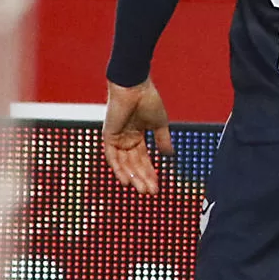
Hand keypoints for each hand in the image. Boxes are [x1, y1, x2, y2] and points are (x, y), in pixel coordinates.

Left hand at [102, 78, 172, 194]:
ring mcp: (116, 139)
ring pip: (124, 164)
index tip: (158, 186)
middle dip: (143, 179)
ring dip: (133, 177)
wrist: (135, 87)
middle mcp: (125, 140)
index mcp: (137, 137)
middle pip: (134, 165)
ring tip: (142, 189)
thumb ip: (162, 140)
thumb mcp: (159, 124)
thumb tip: (169, 156)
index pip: (143, 160)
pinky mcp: (108, 136)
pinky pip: (112, 157)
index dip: (151, 173)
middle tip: (151, 193)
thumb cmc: (148, 100)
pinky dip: (118, 169)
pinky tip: (126, 181)